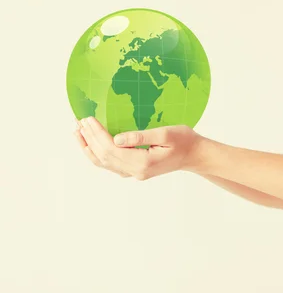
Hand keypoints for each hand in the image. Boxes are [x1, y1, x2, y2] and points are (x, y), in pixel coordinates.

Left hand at [74, 116, 202, 180]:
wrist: (195, 155)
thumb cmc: (184, 141)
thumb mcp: (166, 134)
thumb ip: (141, 136)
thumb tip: (116, 138)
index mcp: (143, 162)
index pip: (112, 149)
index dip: (97, 134)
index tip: (88, 119)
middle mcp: (136, 171)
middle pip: (105, 156)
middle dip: (90, 138)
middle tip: (79, 121)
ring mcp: (135, 173)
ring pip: (105, 163)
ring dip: (89, 147)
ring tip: (78, 132)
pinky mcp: (135, 170)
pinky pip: (111, 164)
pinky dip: (98, 154)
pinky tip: (91, 144)